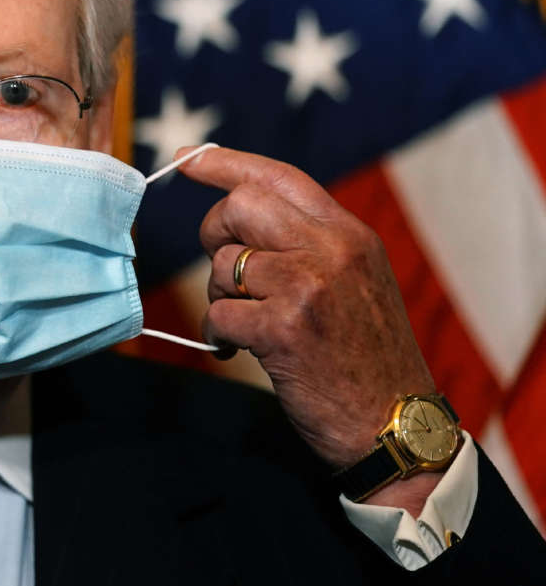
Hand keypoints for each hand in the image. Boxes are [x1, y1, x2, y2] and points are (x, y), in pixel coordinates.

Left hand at [177, 147, 436, 480]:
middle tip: (223, 271)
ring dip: (218, 296)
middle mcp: (331, 251)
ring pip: (222, 264)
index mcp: (350, 235)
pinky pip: (218, 313)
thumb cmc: (366, 359)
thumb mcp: (357, 283)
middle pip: (240, 207)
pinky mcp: (283, 329)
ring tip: (246, 323)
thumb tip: (240, 214)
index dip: (227, 164)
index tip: (189, 158)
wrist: (395, 427)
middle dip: (214, 234)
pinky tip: (237, 347)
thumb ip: (311, 245)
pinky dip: (217, 334)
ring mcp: (307, 287)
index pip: (280, 178)